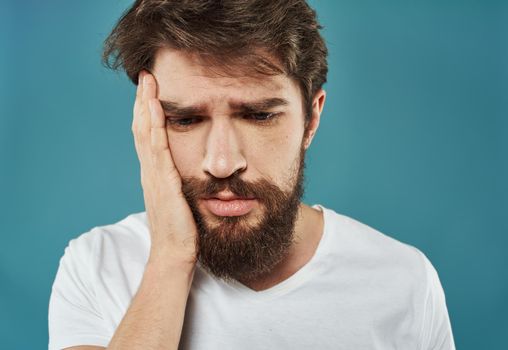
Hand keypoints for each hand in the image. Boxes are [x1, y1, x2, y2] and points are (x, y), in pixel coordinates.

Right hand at [132, 70, 197, 266]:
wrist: (175, 256)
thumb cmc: (182, 232)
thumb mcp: (181, 201)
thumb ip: (181, 184)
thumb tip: (191, 173)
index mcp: (156, 175)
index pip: (149, 137)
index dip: (148, 113)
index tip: (152, 91)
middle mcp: (151, 172)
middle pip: (143, 130)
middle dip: (144, 102)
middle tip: (146, 77)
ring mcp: (154, 177)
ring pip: (146, 134)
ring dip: (146, 107)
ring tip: (147, 83)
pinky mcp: (163, 183)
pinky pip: (158, 149)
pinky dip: (154, 127)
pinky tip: (155, 108)